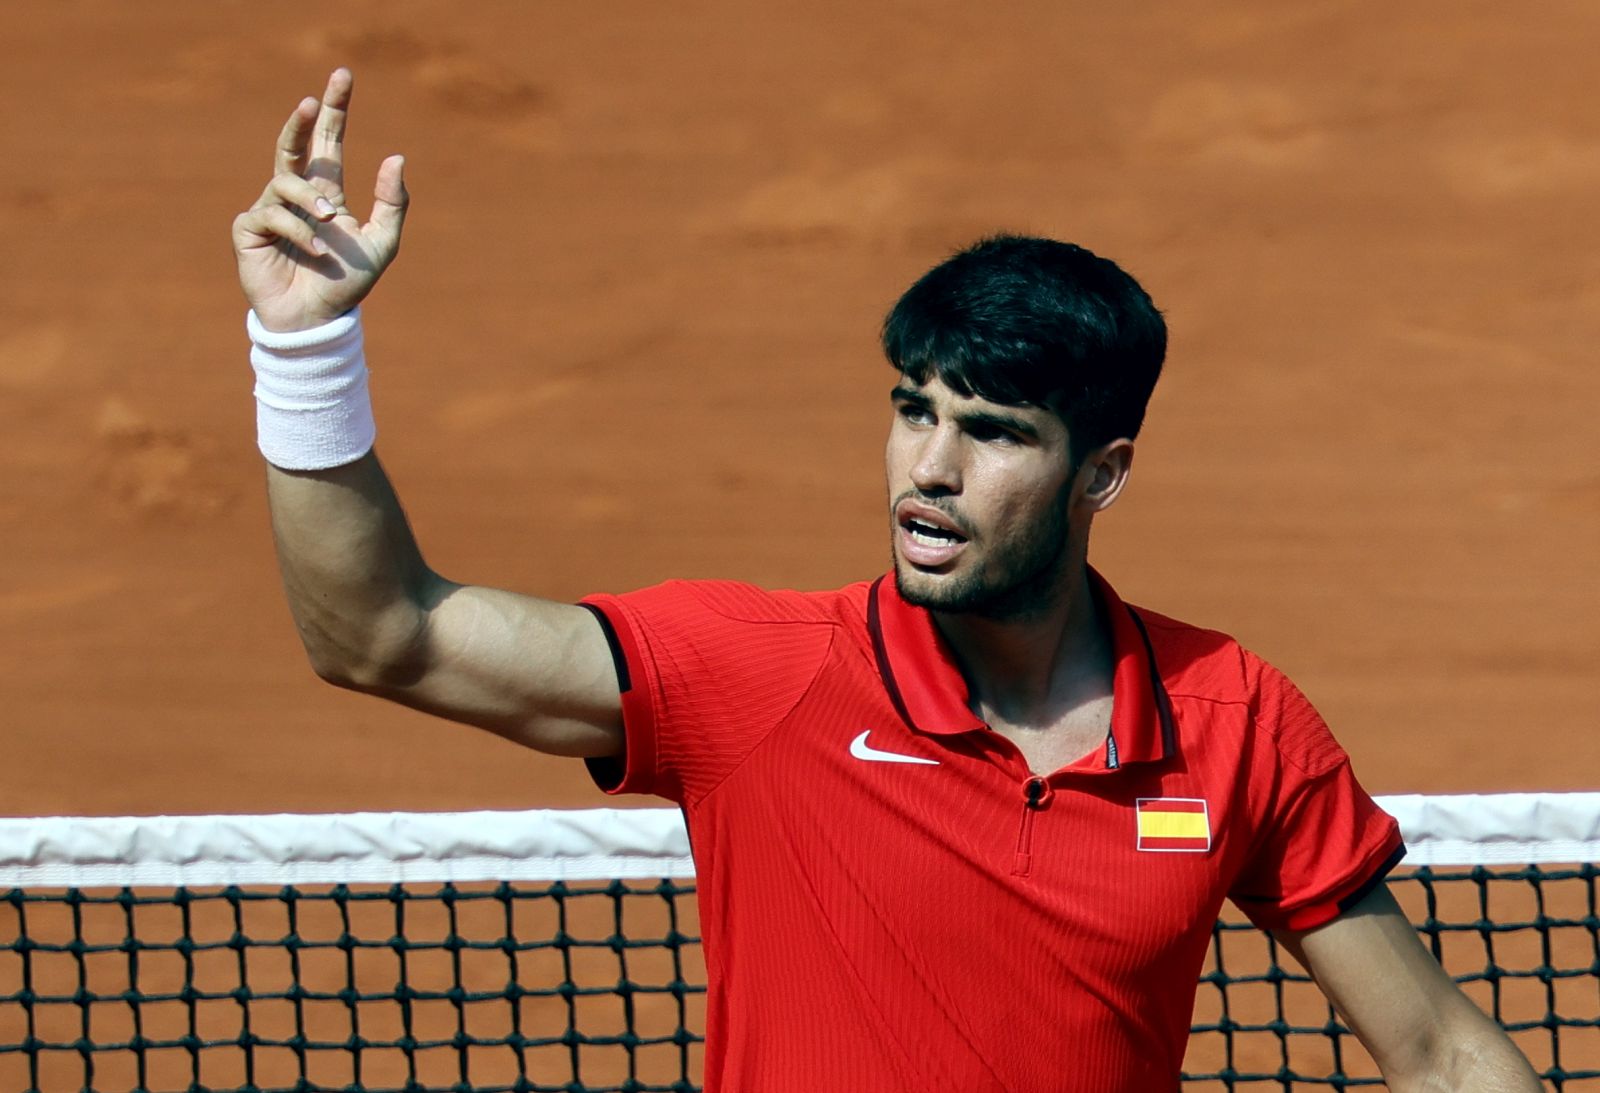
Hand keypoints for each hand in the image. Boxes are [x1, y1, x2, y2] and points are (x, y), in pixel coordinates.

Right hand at [232, 69, 407, 332]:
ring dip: (311, 199)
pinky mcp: (249, 229)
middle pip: (294, 145)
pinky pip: (270, 214)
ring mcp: (269, 209)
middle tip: (312, 103)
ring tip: (330, 221)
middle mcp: (296, 195)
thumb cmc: (347, 283)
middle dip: (303, 121)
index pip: (328, 142)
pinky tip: (315, 252)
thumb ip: (392, 202)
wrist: (318, 319)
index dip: (335, 109)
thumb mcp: (382, 243)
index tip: (342, 76)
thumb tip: (395, 155)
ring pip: (286, 182)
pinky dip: (297, 230)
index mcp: (326, 191)